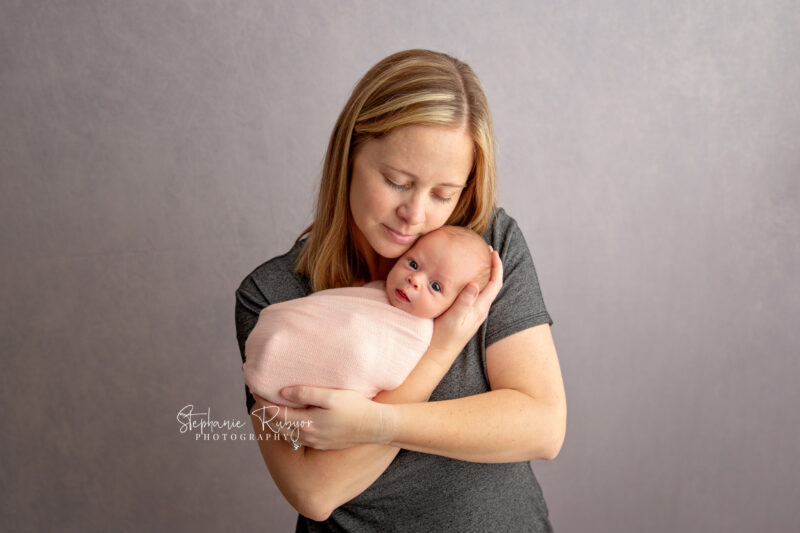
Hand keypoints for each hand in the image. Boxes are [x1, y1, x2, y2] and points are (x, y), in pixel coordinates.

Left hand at [251, 387, 390, 449]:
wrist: (375, 427)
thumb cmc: (355, 408)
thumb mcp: (331, 396)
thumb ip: (306, 394)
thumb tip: (283, 393)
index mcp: (307, 423)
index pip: (276, 413)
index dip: (264, 402)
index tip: (255, 390)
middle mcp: (308, 436)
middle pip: (277, 425)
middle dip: (266, 412)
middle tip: (259, 397)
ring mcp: (315, 442)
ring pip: (286, 433)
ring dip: (275, 421)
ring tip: (270, 407)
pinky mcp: (322, 443)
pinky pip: (297, 437)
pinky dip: (287, 428)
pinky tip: (290, 420)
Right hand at [428, 249, 502, 357]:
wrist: (438, 353)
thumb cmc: (445, 337)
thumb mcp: (454, 319)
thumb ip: (464, 302)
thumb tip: (475, 284)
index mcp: (480, 308)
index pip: (495, 284)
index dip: (497, 267)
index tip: (493, 252)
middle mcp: (479, 310)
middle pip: (492, 284)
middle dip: (491, 267)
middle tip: (485, 251)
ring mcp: (472, 312)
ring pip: (483, 289)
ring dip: (482, 273)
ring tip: (475, 260)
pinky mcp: (465, 314)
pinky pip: (473, 294)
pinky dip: (472, 281)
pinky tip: (461, 278)